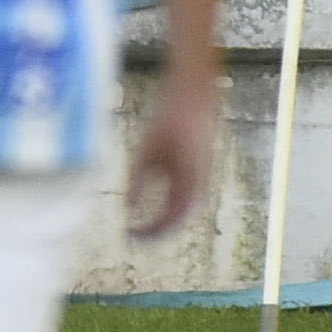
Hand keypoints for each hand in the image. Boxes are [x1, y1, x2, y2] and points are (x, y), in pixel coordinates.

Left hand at [127, 74, 216, 237]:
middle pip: (179, 219)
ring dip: (166, 221)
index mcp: (189, 182)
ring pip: (185, 209)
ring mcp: (203, 175)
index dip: (149, 233)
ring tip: (143, 229)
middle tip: (133, 238)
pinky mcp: (200, 167)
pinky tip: (156, 206)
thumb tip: (128, 212)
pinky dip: (171, 207)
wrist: (195, 93)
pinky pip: (186, 195)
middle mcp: (201, 183)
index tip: (129, 238)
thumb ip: (138, 182)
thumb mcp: (146, 150)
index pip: (169, 220)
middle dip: (157, 232)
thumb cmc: (169, 118)